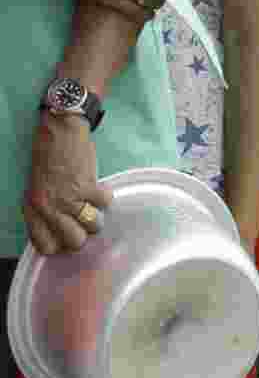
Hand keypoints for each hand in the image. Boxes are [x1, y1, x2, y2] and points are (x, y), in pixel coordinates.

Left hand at [23, 113, 112, 254]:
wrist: (59, 131)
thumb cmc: (48, 157)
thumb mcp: (37, 187)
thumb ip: (45, 210)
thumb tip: (62, 229)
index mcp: (33, 208)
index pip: (45, 245)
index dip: (60, 246)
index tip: (68, 237)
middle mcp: (48, 207)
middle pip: (74, 242)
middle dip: (84, 234)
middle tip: (84, 220)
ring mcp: (68, 198)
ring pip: (93, 226)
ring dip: (97, 214)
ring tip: (92, 201)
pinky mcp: (87, 186)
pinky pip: (105, 203)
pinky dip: (106, 195)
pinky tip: (99, 186)